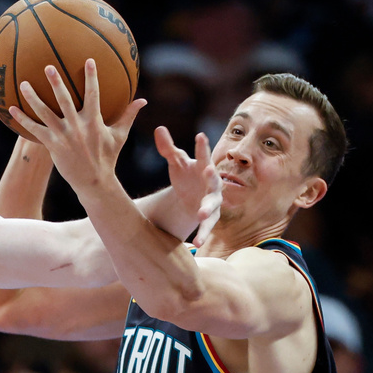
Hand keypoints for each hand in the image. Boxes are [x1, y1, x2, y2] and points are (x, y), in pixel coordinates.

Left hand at [9, 59, 145, 191]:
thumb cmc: (107, 157)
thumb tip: (143, 100)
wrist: (94, 181)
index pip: (93, 94)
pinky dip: (23, 119)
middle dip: (56, 82)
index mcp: (94, 121)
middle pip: (64, 100)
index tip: (89, 60)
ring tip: (23, 83)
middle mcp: (77, 126)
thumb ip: (128, 115)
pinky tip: (11, 108)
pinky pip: (34, 130)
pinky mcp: (52, 145)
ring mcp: (63, 136)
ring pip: (45, 113)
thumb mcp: (119, 136)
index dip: (91, 77)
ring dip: (33, 98)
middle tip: (48, 66)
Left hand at [155, 127, 221, 246]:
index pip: (203, 155)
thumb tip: (159, 128)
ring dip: (208, 210)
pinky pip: (208, 226)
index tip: (200, 135)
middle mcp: (211, 183)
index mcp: (203, 167)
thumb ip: (168, 148)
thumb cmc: (185, 175)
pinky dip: (203, 234)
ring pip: (213, 205)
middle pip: (213, 180)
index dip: (202, 146)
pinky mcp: (210, 217)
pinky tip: (197, 244)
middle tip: (208, 171)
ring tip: (200, 214)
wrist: (190, 196)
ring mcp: (212, 201)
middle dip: (212, 176)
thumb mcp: (176, 162)